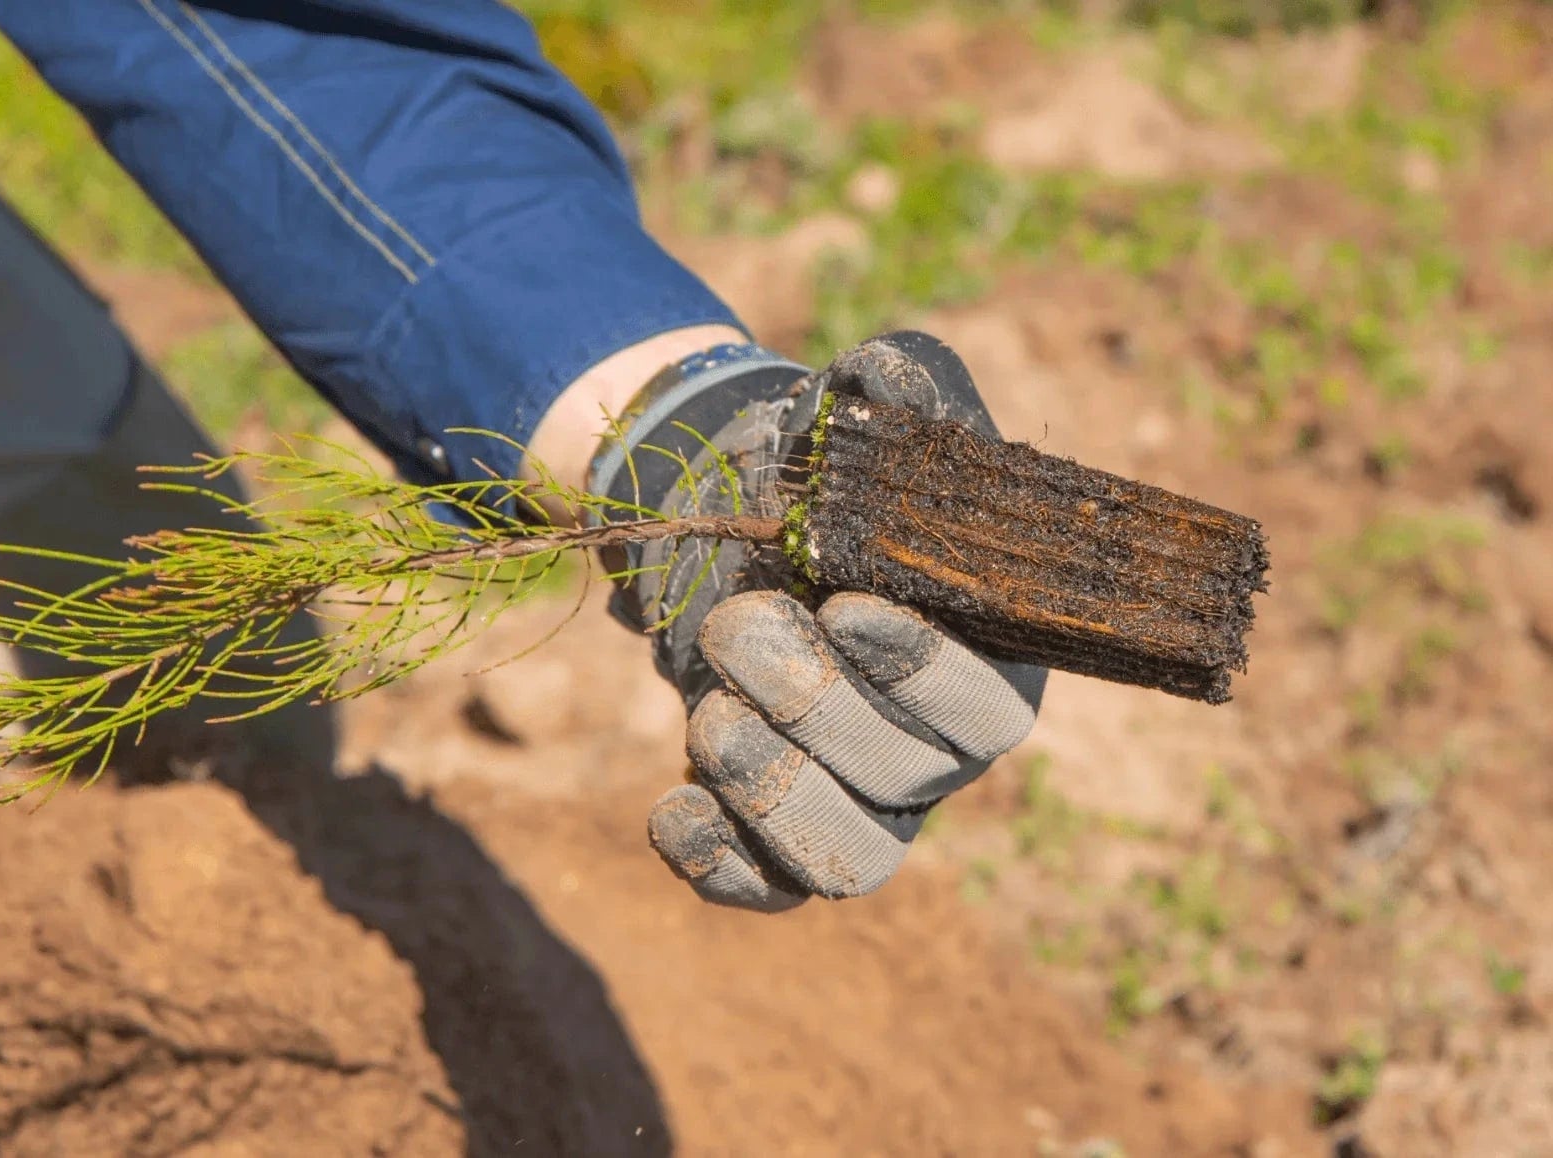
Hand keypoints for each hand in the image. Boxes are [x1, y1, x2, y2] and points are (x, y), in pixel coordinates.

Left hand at [584, 332, 1046, 909]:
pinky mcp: (780, 833)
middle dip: (817, 708)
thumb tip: (882, 372)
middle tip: (736, 624)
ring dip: (775, 795)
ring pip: (851, 855)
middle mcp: (935, 747)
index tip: (843, 607)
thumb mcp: (860, 419)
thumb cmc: (818, 479)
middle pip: (908, 776)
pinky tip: (670, 809)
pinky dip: (719, 865)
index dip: (923, 670)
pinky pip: (768, 887)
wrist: (735, 531)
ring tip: (707, 715)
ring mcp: (861, 799)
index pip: (989, 705)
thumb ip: (894, 392)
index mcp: (985, 657)